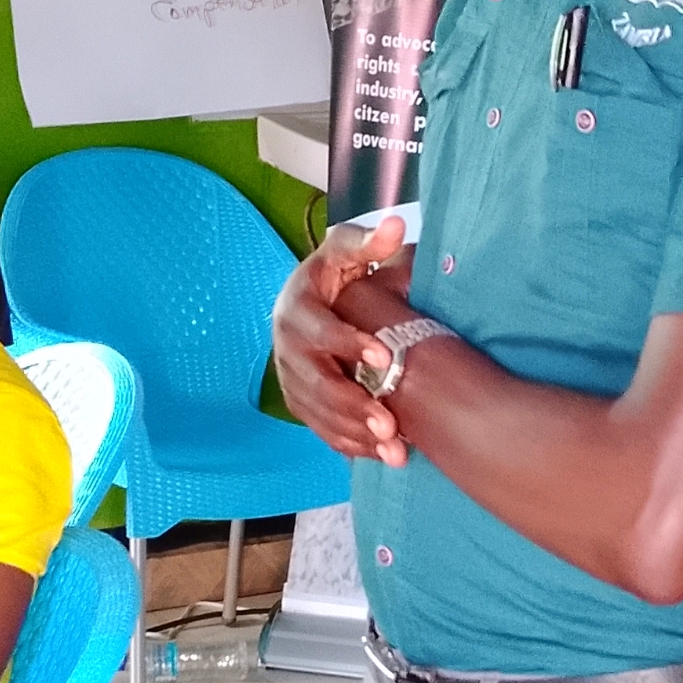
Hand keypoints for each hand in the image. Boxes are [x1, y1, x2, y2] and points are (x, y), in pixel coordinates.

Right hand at [270, 215, 410, 462]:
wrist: (311, 299)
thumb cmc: (337, 273)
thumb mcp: (348, 252)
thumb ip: (371, 243)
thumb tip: (396, 227)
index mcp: (297, 306)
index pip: (319, 329)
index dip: (348, 342)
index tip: (383, 354)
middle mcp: (286, 345)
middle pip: (316, 381)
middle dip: (353, 404)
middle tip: (389, 424)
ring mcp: (290, 377)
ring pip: (318, 412)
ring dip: (354, 433)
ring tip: (394, 448)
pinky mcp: (298, 400)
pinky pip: (320, 428)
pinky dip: (349, 443)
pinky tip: (381, 455)